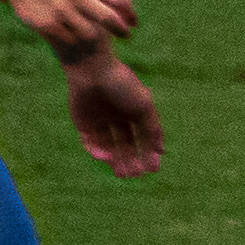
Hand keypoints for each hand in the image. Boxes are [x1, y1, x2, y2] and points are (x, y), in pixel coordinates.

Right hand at [0, 0, 134, 54]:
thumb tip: (133, 21)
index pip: (119, 0)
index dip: (130, 15)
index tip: (133, 25)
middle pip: (109, 18)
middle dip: (121, 30)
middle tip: (126, 37)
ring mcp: (60, 8)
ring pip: (90, 32)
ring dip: (91, 34)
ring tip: (83, 29)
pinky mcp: (46, 22)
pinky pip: (70, 38)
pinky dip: (71, 37)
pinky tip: (65, 30)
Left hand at [60, 50, 160, 176]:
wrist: (91, 69)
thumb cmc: (122, 85)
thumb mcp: (144, 108)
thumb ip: (153, 129)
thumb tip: (161, 152)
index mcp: (135, 113)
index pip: (144, 138)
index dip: (148, 154)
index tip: (153, 169)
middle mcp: (118, 119)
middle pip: (126, 145)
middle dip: (132, 161)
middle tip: (136, 175)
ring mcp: (100, 122)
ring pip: (109, 147)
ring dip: (116, 161)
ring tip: (123, 174)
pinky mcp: (83, 124)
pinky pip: (91, 143)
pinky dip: (98, 152)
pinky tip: (106, 157)